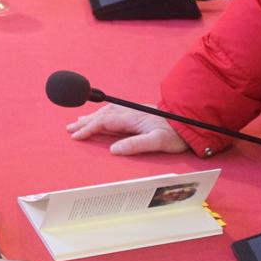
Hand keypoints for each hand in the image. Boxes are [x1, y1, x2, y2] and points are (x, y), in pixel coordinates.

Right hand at [66, 104, 189, 155]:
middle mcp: (130, 112)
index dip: (88, 129)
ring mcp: (134, 111)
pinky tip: (101, 117)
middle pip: (102, 115)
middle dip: (85, 121)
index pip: (104, 122)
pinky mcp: (139, 113)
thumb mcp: (158, 142)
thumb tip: (114, 149)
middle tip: (69, 128)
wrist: (190, 122)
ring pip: (107, 112)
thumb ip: (135, 145)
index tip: (76, 136)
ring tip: (79, 121)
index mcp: (131, 118)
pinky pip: (114, 112)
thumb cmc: (175, 134)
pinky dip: (103, 115)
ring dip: (92, 117)